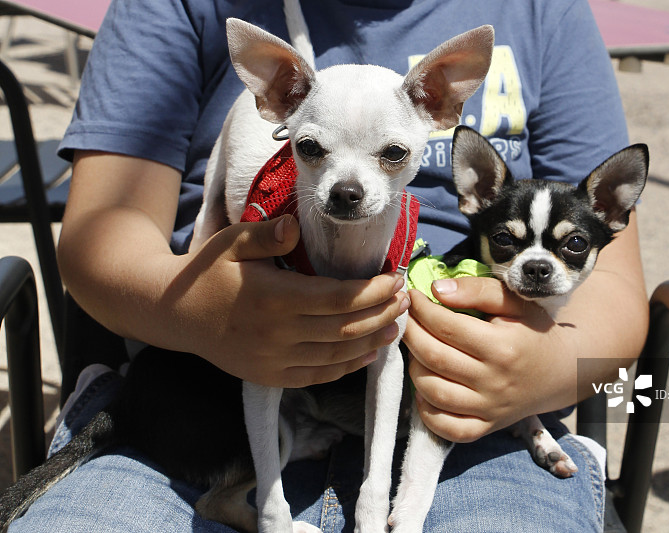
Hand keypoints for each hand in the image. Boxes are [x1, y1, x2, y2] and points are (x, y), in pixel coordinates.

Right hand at [164, 214, 410, 387]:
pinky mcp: (269, 376)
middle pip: (344, 328)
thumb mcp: (231, 243)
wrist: (174, 315)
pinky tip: (367, 354)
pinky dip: (346, 367)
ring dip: (371, 342)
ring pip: (336, 355)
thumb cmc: (207, 272)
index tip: (394, 278)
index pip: (338, 298)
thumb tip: (296, 226)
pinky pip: (317, 376)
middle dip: (381, 314)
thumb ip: (267, 235)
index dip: (372, 291)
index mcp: (273, 298)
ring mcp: (273, 360)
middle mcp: (276, 334)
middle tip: (404, 300)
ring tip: (396, 326)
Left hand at [404, 276, 563, 442]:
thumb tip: (436, 289)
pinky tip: (425, 387)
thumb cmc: (534, 330)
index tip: (413, 297)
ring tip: (416, 349)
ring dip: (414, 368)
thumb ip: (477, 290)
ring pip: (434, 392)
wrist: (561, 370)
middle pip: (435, 358)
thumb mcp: (513, 301)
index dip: (422, 309)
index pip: (447, 327)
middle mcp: (494, 381)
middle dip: (411, 334)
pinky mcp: (486, 427)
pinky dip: (426, 409)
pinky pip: (446, 427)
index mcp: (502, 347)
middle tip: (406, 320)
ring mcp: (489, 408)